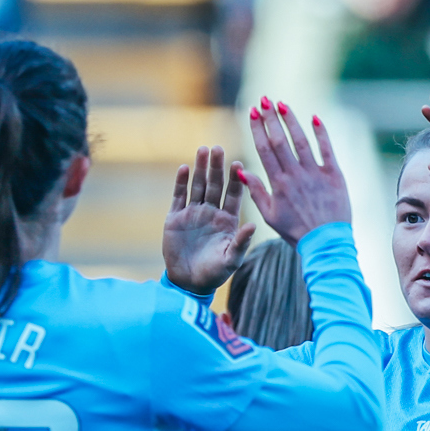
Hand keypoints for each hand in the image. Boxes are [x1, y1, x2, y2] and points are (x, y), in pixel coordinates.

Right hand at [163, 146, 253, 294]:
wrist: (189, 282)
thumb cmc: (215, 273)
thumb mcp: (231, 259)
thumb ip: (241, 242)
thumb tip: (254, 225)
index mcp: (228, 220)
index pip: (233, 195)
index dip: (235, 179)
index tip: (239, 164)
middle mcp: (211, 213)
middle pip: (214, 184)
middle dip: (216, 167)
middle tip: (218, 148)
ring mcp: (193, 214)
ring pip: (197, 186)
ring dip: (199, 168)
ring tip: (203, 149)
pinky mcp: (175, 218)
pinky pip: (179, 197)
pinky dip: (181, 182)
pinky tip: (184, 168)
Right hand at [238, 97, 351, 243]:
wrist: (326, 243)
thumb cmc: (296, 231)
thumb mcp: (270, 216)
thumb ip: (256, 191)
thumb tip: (241, 171)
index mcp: (278, 184)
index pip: (265, 149)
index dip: (258, 128)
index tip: (252, 112)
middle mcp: (296, 175)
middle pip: (280, 140)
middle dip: (271, 118)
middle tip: (264, 99)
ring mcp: (316, 173)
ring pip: (302, 141)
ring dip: (291, 120)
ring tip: (282, 104)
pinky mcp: (334, 175)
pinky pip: (327, 149)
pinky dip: (321, 133)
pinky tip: (315, 118)